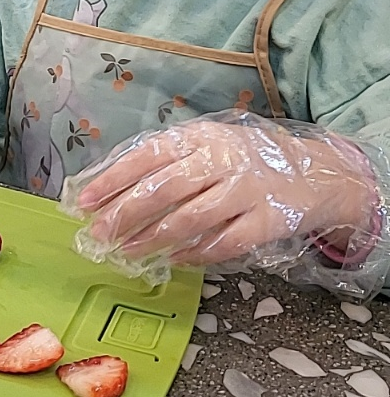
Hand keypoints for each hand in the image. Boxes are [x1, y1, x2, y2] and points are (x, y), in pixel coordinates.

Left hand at [74, 117, 375, 267]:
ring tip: (127, 251)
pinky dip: (194, 254)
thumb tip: (104, 185)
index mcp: (199, 137)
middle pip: (163, 189)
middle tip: (99, 234)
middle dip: (125, 215)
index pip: (146, 157)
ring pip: (190, 219)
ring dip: (153, 239)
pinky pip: (224, 243)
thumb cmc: (241, 160)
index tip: (84, 203)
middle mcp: (221, 160)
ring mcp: (246, 191)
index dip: (112, 181)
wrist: (312, 172)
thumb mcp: (203, 145)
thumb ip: (161, 161)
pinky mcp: (267, 221)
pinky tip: (172, 260)